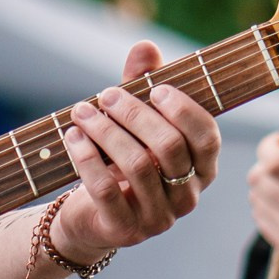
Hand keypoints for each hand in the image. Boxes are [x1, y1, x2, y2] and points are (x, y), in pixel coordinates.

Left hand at [55, 41, 223, 262]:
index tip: (155, 88)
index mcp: (202, 170)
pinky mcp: (124, 231)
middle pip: (170, 147)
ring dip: (106, 131)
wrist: (90, 218)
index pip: (207, 137)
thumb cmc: (119, 163)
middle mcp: (188, 197)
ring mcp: (158, 219)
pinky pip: (107, 190)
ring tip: (82, 111)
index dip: (184, 109)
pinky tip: (72, 137)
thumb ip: (143, 86)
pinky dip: (87, 158)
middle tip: (107, 94)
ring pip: (138, 165)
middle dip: (135, 114)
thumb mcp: (132, 124)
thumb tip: (146, 47)